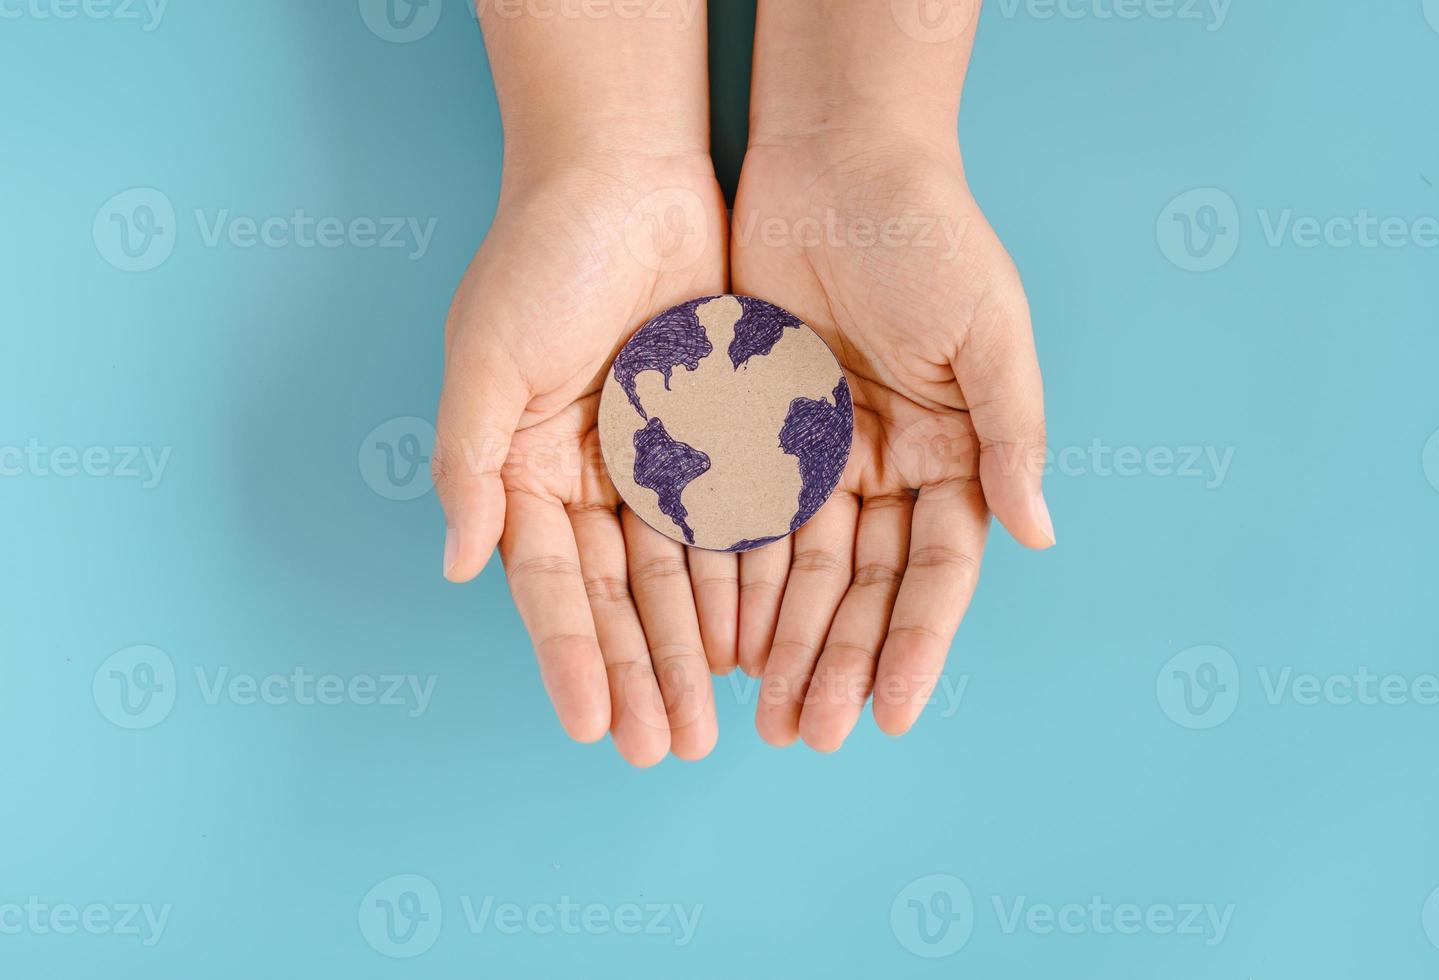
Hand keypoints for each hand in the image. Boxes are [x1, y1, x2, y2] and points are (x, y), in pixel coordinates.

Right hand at [434, 153, 731, 765]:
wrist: (624, 173)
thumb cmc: (540, 258)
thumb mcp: (485, 358)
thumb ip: (470, 463)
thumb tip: (461, 565)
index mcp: (528, 471)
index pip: (551, 584)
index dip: (571, 657)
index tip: (593, 728)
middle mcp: (593, 481)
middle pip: (620, 598)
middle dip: (642, 675)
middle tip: (666, 751)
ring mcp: (660, 464)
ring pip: (681, 577)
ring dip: (694, 650)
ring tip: (712, 723)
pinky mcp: (721, 437)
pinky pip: (736, 523)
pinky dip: (743, 583)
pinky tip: (755, 643)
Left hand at [730, 132, 1052, 750]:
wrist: (837, 159)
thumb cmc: (929, 236)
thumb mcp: (988, 333)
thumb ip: (1012, 434)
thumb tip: (1038, 534)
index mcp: (955, 455)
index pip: (937, 572)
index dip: (916, 644)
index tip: (889, 714)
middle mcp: (890, 469)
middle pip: (863, 588)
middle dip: (836, 662)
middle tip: (808, 735)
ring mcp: (820, 456)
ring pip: (799, 571)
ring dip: (783, 642)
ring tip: (762, 715)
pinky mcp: (756, 433)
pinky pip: (742, 519)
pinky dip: (733, 580)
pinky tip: (716, 639)